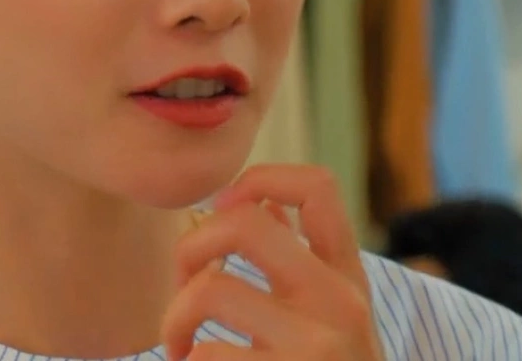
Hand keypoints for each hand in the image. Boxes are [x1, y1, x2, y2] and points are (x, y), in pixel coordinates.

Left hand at [161, 165, 382, 360]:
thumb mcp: (331, 322)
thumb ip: (300, 261)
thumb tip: (261, 200)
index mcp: (347, 280)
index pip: (317, 187)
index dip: (258, 179)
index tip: (223, 209)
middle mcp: (340, 305)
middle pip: (247, 222)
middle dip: (190, 246)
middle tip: (182, 288)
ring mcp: (317, 348)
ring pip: (212, 289)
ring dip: (174, 319)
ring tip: (179, 348)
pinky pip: (206, 357)